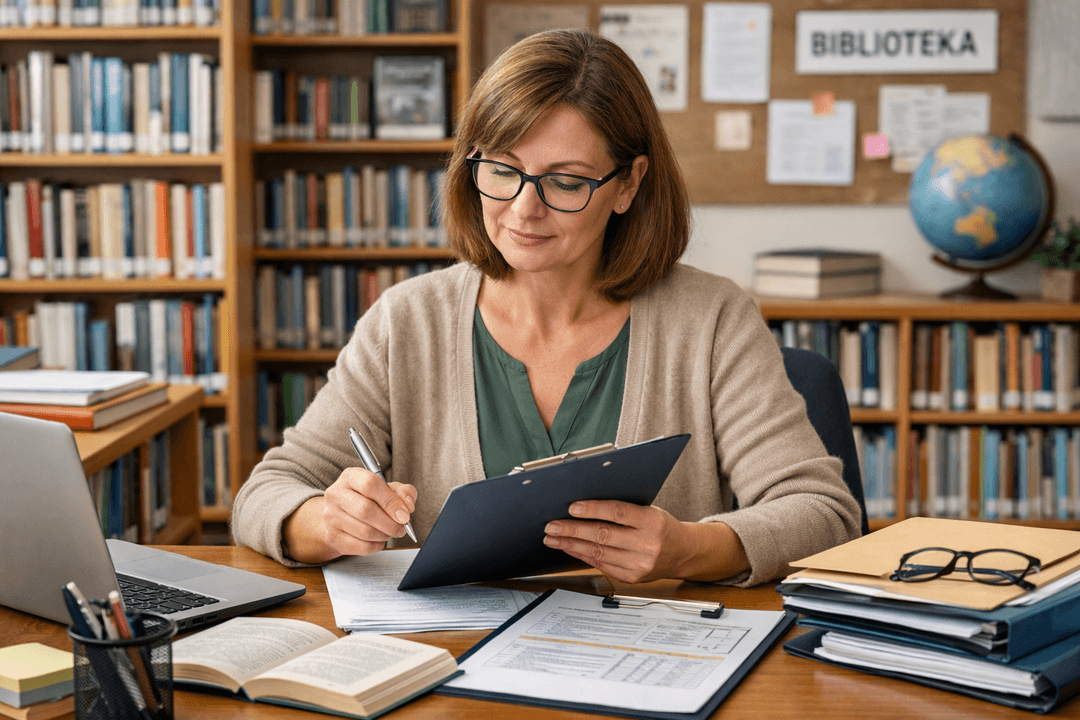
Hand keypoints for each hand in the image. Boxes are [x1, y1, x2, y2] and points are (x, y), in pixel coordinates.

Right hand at [321, 467, 417, 556]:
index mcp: (350, 477)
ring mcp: (331, 516)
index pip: (370, 484)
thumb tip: (408, 506)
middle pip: (366, 510)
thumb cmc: (367, 499)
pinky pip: (360, 546)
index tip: (404, 514)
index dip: (391, 501)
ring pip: (364, 531)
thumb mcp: (387, 489)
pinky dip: (375, 546)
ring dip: (384, 535)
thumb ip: (403, 492)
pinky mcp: (332, 536)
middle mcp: (336, 494)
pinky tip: (378, 540)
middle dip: (390, 523)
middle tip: (401, 528)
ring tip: (390, 533)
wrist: (341, 516)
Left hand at [542, 500, 690, 583]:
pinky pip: (601, 565)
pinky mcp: (632, 577)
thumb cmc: (662, 527)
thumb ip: (623, 510)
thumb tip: (585, 506)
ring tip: (554, 538)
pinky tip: (570, 549)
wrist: (683, 552)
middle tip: (552, 526)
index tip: (572, 508)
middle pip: (603, 535)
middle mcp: (647, 545)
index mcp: (652, 522)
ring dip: (571, 545)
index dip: (593, 509)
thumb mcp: (650, 511)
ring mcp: (639, 564)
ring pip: (598, 553)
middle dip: (573, 530)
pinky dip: (582, 556)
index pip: (618, 512)